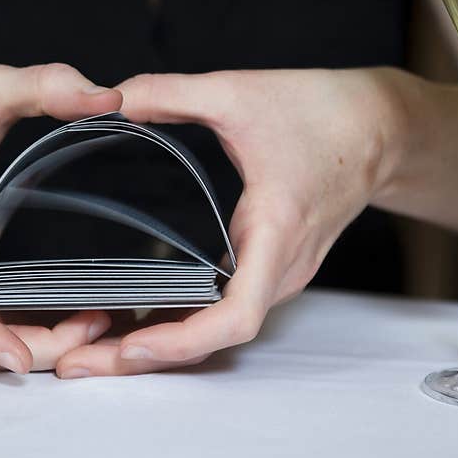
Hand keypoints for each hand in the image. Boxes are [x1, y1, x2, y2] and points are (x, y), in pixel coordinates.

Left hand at [55, 68, 404, 376]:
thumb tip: (112, 98)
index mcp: (275, 232)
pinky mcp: (272, 270)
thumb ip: (171, 93)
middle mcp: (279, 269)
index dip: (183, 341)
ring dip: (159, 347)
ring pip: (217, 332)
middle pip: (214, 338)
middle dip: (146, 357)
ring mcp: (279, 275)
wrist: (381, 128)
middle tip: (76, 365)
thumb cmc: (323, 113)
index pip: (237, 316)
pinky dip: (180, 324)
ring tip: (91, 350)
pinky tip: (134, 320)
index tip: (129, 346)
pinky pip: (224, 312)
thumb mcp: (239, 92)